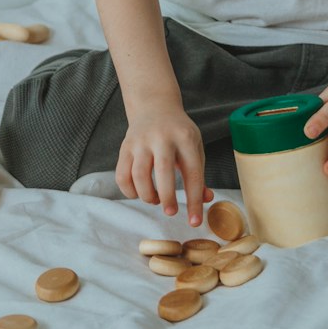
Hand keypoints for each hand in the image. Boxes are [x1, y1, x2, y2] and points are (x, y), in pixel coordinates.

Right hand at [116, 105, 214, 226]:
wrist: (155, 106)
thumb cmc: (178, 132)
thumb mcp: (194, 146)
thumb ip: (199, 174)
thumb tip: (206, 200)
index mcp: (185, 138)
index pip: (192, 173)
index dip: (194, 200)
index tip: (195, 221)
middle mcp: (162, 137)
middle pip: (163, 172)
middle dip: (168, 197)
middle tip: (171, 212)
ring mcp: (141, 141)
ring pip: (139, 175)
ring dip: (147, 195)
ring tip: (155, 199)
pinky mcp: (125, 147)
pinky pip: (122, 175)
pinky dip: (129, 191)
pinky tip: (139, 193)